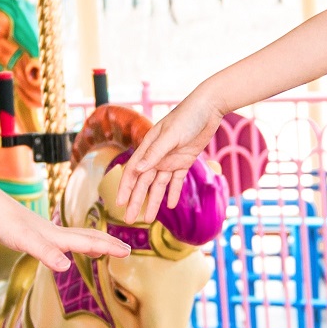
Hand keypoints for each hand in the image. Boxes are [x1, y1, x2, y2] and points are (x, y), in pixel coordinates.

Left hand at [0, 204, 123, 277]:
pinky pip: (61, 241)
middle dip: (108, 244)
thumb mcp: (25, 242)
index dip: (109, 247)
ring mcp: (45, 232)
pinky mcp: (34, 234)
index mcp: (57, 236)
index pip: (90, 242)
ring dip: (92, 244)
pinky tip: (63, 249)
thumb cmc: (5, 224)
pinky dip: (70, 245)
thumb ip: (46, 253)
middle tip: (126, 250)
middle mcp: (55, 233)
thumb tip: (66, 267)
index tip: (129, 252)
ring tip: (102, 250)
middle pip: (88, 237)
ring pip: (76, 237)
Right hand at [114, 92, 221, 224]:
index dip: (125, 188)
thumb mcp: (171, 135)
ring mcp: (170, 159)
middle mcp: (157, 156)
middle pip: (144, 183)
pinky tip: (171, 205)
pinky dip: (174, 192)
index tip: (118, 204)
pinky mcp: (185, 160)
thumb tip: (138, 170)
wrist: (208, 108)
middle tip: (130, 219)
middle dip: (136, 201)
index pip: (133, 172)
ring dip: (153, 201)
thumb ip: (155, 153)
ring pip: (159, 185)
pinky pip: (176, 181)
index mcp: (148, 147)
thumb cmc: (187, 117)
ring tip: (149, 219)